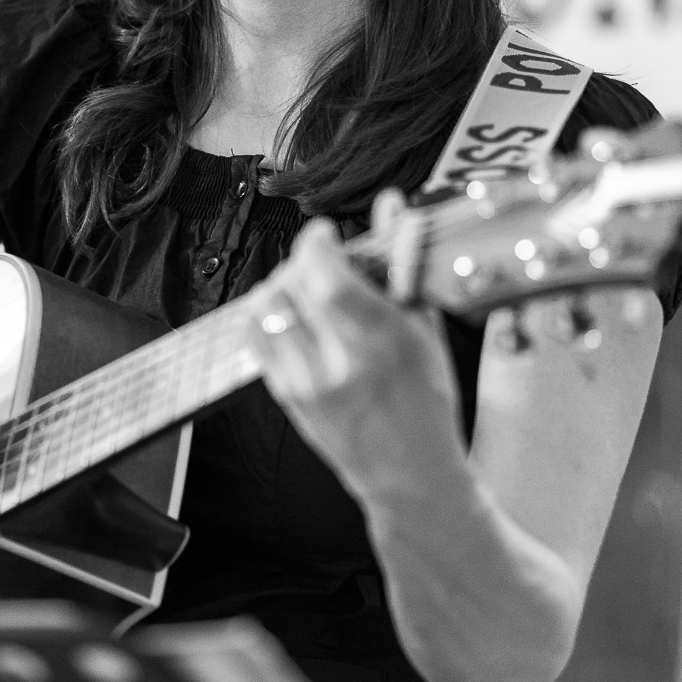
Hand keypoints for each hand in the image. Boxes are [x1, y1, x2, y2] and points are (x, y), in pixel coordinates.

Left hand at [245, 195, 465, 511]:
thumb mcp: (425, 333)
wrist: (409, 475)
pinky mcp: (285, 397)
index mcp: (384, 344)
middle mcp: (339, 365)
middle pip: (290, 287)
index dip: (316, 244)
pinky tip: (292, 314)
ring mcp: (305, 384)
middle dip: (301, 262)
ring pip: (264, 309)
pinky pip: (255, 338)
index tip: (324, 234)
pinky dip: (267, 314)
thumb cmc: (426, 403)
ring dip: (280, 285)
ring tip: (305, 287)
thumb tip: (392, 206)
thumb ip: (402, 266)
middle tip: (321, 261)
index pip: (327, 278)